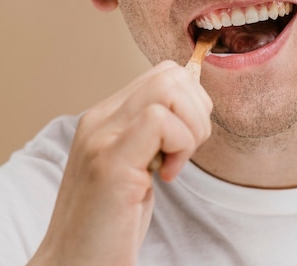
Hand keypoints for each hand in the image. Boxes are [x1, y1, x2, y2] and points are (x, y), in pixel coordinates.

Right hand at [28, 60, 212, 265]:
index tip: (184, 142)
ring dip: (190, 129)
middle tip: (183, 152)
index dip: (191, 102)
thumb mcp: (134, 166)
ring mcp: (101, 136)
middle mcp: (100, 119)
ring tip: (172, 164)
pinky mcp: (110, 162)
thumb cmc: (108, 224)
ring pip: (169, 88)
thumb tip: (192, 102)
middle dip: (197, 111)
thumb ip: (151, 133)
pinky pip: (160, 121)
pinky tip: (165, 177)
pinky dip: (179, 146)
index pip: (164, 73)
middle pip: (170, 74)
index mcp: (105, 117)